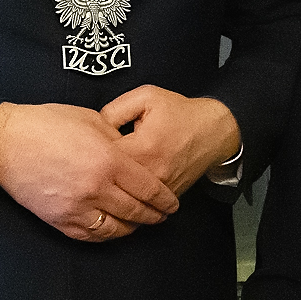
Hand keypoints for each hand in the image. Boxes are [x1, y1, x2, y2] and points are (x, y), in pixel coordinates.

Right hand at [0, 102, 179, 240]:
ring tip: (139, 223)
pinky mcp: (59, 219)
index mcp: (110, 162)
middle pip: (137, 211)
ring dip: (132, 227)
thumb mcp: (93, 121)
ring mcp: (77, 207)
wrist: (5, 142)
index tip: (172, 204)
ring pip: (116, 228)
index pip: (149, 189)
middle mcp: (97, 188)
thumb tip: (134, 155)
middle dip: (154, 216)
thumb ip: (118, 141)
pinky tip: (113, 228)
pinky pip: (90, 235)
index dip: (165, 200)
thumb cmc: (48, 124)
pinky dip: (106, 234)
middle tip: (163, 216)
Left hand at [101, 86, 240, 197]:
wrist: (215, 130)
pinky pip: (142, 203)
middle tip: (88, 166)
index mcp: (142, 148)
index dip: (88, 154)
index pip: (101, 160)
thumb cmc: (182, 112)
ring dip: (112, 189)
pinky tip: (122, 187)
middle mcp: (151, 173)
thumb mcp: (146, 97)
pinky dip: (130, 196)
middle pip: (110, 183)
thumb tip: (94, 128)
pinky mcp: (168, 196)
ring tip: (101, 179)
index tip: (84, 149)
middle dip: (97, 175)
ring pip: (125, 198)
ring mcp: (161, 188)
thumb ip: (114, 109)